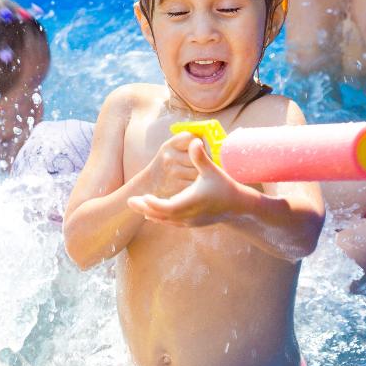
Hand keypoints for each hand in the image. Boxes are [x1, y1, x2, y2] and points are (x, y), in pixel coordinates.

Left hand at [128, 138, 245, 227]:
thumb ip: (200, 157)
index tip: (143, 196)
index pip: (167, 207)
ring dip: (149, 213)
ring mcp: (189, 222)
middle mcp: (188, 215)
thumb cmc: (224, 186)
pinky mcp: (191, 224)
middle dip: (143, 208)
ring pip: (164, 221)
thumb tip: (194, 141)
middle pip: (161, 215)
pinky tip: (150, 214)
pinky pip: (170, 223)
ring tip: (135, 206)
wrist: (237, 206)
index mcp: (191, 202)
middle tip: (128, 201)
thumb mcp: (212, 170)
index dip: (154, 203)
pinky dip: (159, 218)